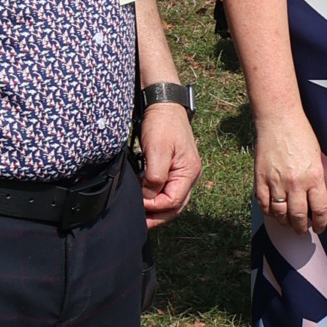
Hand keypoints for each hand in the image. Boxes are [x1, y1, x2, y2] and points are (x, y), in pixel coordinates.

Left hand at [139, 102, 201, 225]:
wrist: (164, 104)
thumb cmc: (162, 124)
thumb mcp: (157, 150)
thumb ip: (154, 177)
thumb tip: (148, 196)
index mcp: (189, 172)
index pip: (171, 202)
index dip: (152, 206)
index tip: (135, 201)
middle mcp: (190, 176)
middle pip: (175, 207)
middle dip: (156, 217)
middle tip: (138, 222)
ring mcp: (184, 174)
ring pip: (172, 202)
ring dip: (156, 211)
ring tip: (140, 215)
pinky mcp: (175, 170)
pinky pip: (168, 191)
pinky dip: (156, 199)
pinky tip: (144, 199)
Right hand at [254, 111, 326, 234]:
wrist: (279, 120)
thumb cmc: (302, 135)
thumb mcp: (317, 157)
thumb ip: (317, 179)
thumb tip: (315, 200)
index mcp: (314, 177)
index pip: (319, 210)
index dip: (320, 224)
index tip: (319, 228)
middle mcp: (296, 183)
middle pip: (298, 217)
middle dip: (301, 228)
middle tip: (302, 230)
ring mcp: (276, 182)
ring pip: (280, 214)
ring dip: (285, 223)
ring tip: (288, 224)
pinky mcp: (260, 179)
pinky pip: (263, 204)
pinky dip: (269, 212)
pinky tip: (274, 212)